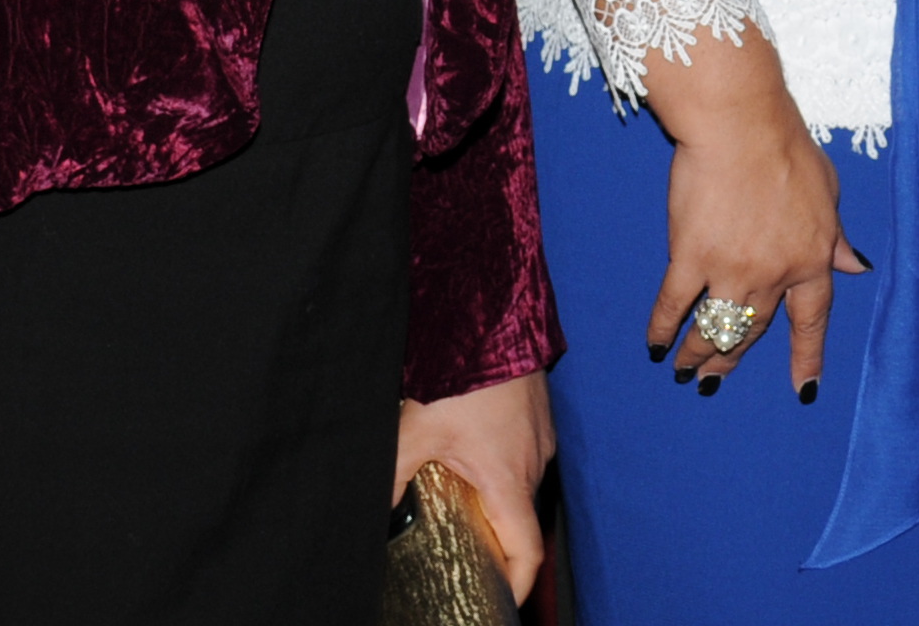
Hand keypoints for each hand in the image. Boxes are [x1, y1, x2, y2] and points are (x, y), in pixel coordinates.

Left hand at [396, 370, 555, 600]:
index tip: (500, 602)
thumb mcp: (415, 430)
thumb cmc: (462, 375)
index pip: (527, 550)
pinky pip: (524, 463)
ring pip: (521, 492)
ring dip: (498, 507)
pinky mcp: (539, 422)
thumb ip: (394, 477)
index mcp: (508, 479)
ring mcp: (541, 441)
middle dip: (499, 548)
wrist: (494, 320)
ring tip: (463, 509)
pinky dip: (503, 477)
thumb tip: (378, 515)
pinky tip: (473, 463)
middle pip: (521, 524)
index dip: (517, 584)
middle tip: (466, 560)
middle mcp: (533, 465)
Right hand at [639, 34, 867, 397]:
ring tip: (685, 371)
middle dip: (733, 359)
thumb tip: (856, 266)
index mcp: (813, 258)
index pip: (812, 321)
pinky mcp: (690, 257)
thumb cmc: (787, 146)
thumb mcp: (828, 190)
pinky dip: (663, 328)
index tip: (804, 389)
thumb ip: (837, 236)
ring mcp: (731, 270)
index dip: (807, 357)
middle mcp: (775, 274)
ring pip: (715, 329)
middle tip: (714, 378)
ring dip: (699, 355)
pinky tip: (656, 344)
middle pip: (755, 330)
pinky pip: (674, 306)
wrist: (742, 125)